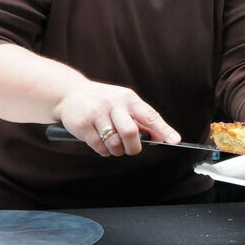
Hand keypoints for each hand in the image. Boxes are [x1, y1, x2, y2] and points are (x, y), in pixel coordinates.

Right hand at [54, 80, 179, 156]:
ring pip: (114, 144)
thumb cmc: (104, 101)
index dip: (163, 130)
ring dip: (117, 151)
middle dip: (134, 148)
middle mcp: (113, 104)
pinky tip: (101, 143)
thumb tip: (160, 137)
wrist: (70, 94)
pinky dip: (104, 151)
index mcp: (129, 98)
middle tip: (131, 149)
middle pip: (131, 133)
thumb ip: (141, 120)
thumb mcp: (124, 103)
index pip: (150, 116)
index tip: (175, 140)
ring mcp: (97, 113)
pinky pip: (99, 147)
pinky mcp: (83, 124)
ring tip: (113, 145)